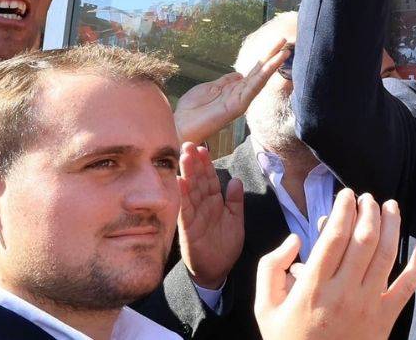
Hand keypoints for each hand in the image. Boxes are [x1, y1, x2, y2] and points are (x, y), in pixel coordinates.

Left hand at [174, 36, 287, 143]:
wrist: (180, 125)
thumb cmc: (191, 109)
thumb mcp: (209, 88)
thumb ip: (225, 81)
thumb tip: (240, 74)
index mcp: (233, 88)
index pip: (253, 71)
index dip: (264, 58)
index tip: (275, 45)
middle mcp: (240, 94)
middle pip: (260, 72)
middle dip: (272, 57)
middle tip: (285, 42)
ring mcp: (240, 100)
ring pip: (260, 79)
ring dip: (272, 65)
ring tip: (284, 52)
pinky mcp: (237, 107)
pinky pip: (251, 90)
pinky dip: (261, 78)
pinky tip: (270, 67)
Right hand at [178, 142, 244, 289]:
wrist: (217, 271)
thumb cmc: (225, 246)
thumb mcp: (236, 220)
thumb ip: (236, 201)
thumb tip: (235, 180)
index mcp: (214, 203)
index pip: (210, 179)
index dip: (207, 164)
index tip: (203, 148)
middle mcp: (203, 207)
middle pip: (198, 181)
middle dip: (194, 163)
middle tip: (189, 145)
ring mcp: (194, 217)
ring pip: (190, 192)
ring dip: (187, 174)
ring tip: (184, 157)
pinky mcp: (188, 229)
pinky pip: (185, 210)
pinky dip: (183, 197)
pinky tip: (180, 183)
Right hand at [255, 189, 415, 339]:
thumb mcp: (265, 307)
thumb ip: (271, 267)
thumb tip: (295, 239)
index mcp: (313, 288)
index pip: (335, 237)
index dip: (344, 209)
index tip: (346, 195)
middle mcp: (343, 293)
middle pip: (363, 239)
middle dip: (368, 210)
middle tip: (367, 198)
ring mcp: (368, 305)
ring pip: (386, 254)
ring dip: (391, 225)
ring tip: (390, 207)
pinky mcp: (385, 318)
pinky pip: (408, 286)